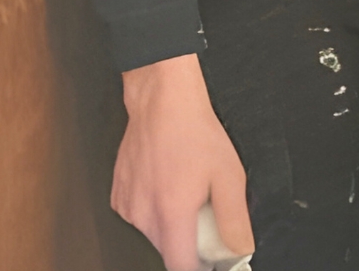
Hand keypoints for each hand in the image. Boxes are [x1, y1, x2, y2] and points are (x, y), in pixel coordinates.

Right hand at [114, 54, 251, 270]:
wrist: (162, 104)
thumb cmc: (196, 133)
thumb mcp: (230, 175)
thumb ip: (234, 218)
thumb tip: (241, 248)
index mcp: (170, 213)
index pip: (180, 267)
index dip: (198, 269)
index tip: (212, 262)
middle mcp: (142, 215)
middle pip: (168, 250)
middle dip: (190, 243)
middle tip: (207, 215)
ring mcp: (126, 207)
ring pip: (154, 233)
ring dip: (172, 224)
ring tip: (188, 191)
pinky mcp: (117, 196)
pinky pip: (140, 217)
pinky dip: (156, 210)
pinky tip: (168, 184)